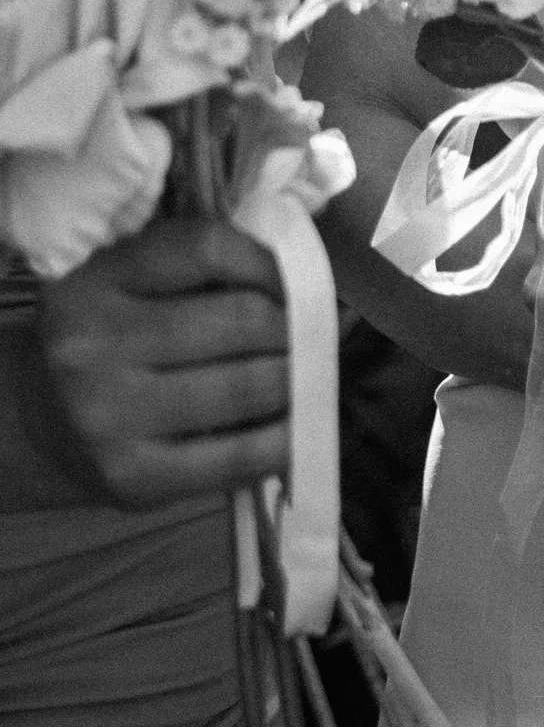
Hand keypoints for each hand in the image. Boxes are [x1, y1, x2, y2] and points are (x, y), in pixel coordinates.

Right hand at [32, 218, 289, 506]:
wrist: (41, 418)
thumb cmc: (110, 334)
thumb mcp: (131, 281)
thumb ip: (201, 267)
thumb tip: (312, 278)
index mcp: (95, 280)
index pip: (208, 248)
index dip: (269, 260)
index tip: (297, 277)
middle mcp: (93, 346)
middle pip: (242, 320)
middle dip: (298, 325)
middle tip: (321, 330)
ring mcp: (109, 417)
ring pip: (248, 386)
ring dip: (300, 378)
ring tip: (314, 371)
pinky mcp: (133, 478)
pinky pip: (238, 456)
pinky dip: (285, 438)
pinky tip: (297, 425)